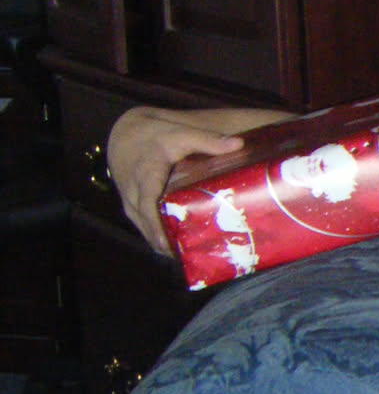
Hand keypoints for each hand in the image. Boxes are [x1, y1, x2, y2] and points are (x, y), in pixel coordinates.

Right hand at [106, 107, 247, 254]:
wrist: (125, 135)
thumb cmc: (157, 135)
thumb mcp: (181, 134)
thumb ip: (208, 140)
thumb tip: (238, 144)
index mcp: (146, 175)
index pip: (148, 204)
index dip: (158, 225)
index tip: (171, 244)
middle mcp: (134, 192)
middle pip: (147, 223)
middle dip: (166, 242)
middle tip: (192, 259)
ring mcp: (130, 202)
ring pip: (145, 229)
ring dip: (163, 245)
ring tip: (189, 260)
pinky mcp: (132, 207)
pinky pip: (144, 227)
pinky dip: (158, 239)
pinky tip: (177, 252)